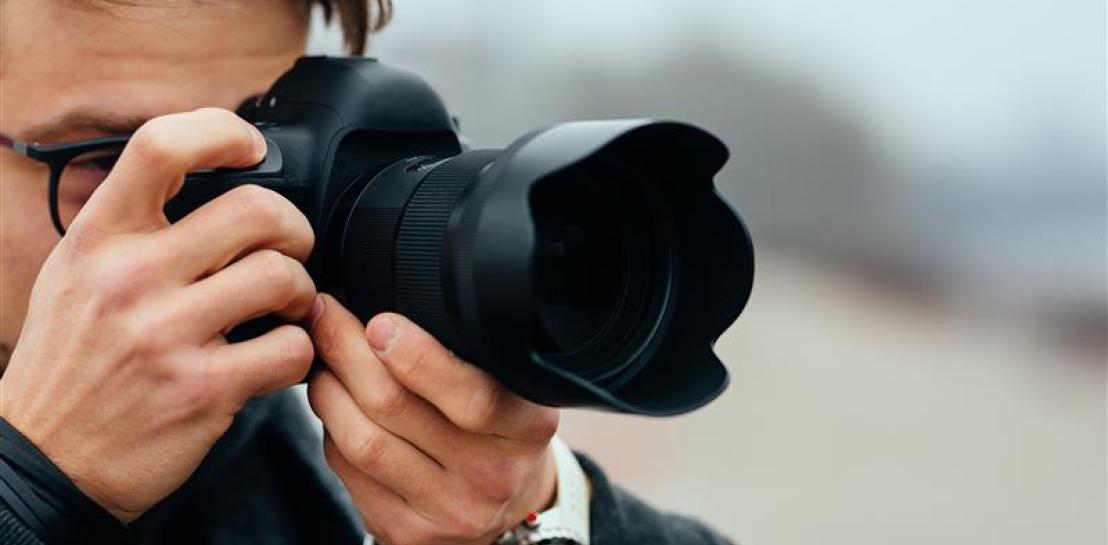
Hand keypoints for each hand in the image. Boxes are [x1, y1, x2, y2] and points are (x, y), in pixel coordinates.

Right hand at [0, 108, 316, 520]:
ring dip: (300, 292)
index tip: (252, 150)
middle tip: (289, 251)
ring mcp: (167, 335)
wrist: (41, 463)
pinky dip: (299, 352)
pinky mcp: (202, 390)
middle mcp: (130, 278)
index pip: (161, 146)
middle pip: (255, 210)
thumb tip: (201, 174)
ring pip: (283, 277)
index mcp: (98, 239)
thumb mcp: (74, 275)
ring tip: (284, 308)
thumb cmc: (68, 365)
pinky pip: (291, 349)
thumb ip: (130, 225)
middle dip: (293, 228)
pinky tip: (277, 357)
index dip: (223, 133)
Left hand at [307, 295, 559, 544]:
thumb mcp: (514, 391)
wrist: (505, 510)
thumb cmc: (501, 432)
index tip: (380, 322)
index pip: (473, 396)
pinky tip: (335, 404)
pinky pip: (348, 471)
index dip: (419, 357)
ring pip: (362, 441)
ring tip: (322, 357)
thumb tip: (389, 309)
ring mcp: (446, 511)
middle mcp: (491, 476)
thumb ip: (471, 357)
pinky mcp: (405, 532)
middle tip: (326, 314)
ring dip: (329, 389)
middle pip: (397, 409)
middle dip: (348, 351)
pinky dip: (331, 428)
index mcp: (527, 429)